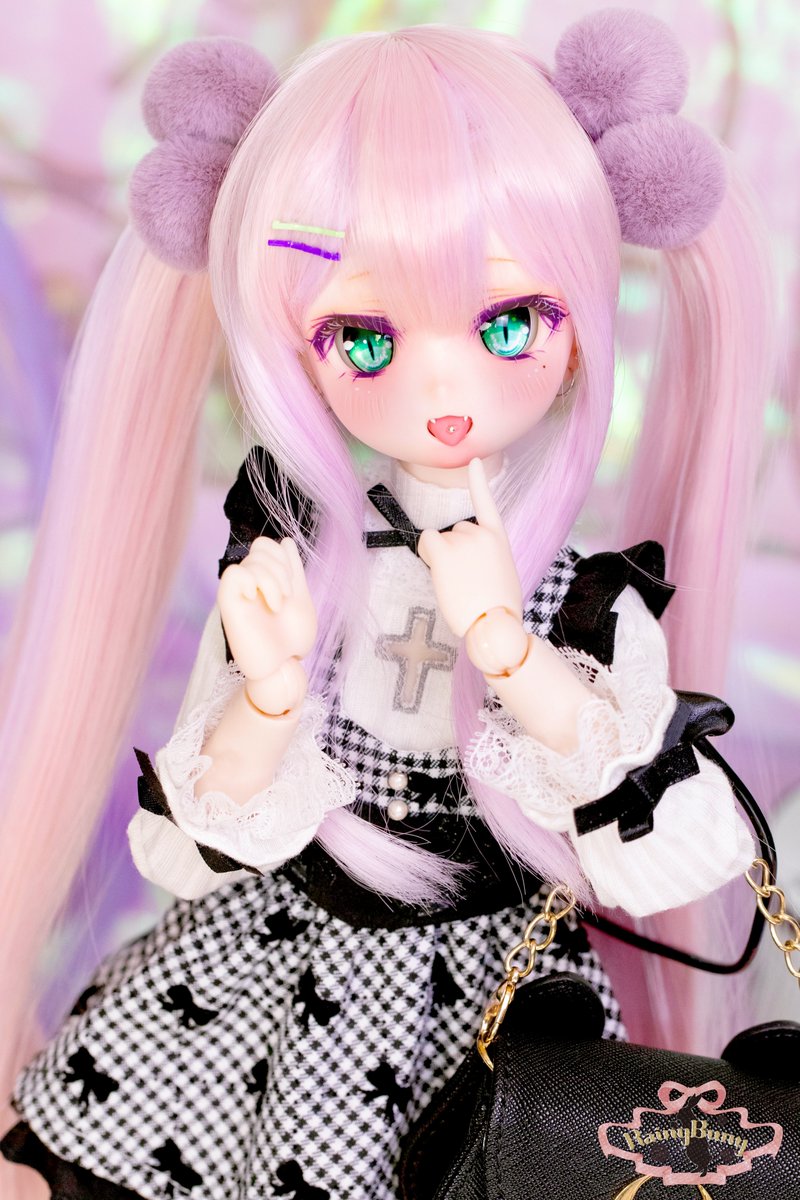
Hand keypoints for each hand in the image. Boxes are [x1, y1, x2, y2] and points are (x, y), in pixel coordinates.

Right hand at [218, 537, 316, 683]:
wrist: (283, 666)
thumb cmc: (291, 639)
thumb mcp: (300, 598)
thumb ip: (293, 570)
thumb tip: (287, 541)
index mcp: (266, 578)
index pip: (267, 545)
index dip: (283, 556)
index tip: (292, 585)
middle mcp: (250, 582)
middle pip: (260, 546)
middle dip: (281, 568)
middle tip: (285, 597)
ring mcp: (238, 592)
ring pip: (251, 560)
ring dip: (272, 581)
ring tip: (277, 606)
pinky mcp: (229, 603)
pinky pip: (233, 573)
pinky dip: (251, 581)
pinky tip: (258, 599)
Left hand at [417, 458, 522, 637]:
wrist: (494, 623)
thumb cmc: (497, 609)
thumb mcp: (502, 574)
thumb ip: (488, 558)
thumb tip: (469, 562)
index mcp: (498, 538)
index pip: (486, 502)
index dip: (478, 480)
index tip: (474, 460)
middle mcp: (480, 532)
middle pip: (455, 531)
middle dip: (454, 551)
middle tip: (464, 579)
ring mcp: (462, 540)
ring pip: (439, 539)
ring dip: (441, 558)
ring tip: (458, 583)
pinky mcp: (444, 551)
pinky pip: (426, 542)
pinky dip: (427, 553)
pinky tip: (439, 570)